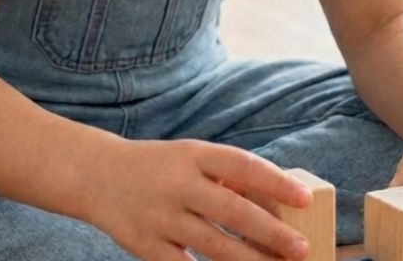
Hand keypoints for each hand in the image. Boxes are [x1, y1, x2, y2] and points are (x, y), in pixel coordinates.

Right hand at [84, 137, 314, 260]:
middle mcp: (178, 183)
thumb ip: (223, 176)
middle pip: (232, 209)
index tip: (304, 198)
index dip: (275, 181)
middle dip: (271, 232)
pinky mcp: (147, 246)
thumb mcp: (188, 157)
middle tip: (302, 248)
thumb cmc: (157, 166)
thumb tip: (273, 203)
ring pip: (214, 246)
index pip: (241, 165)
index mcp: (192, 155)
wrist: (97, 175)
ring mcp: (161, 217)